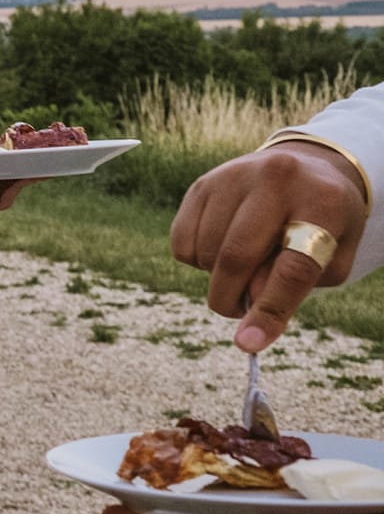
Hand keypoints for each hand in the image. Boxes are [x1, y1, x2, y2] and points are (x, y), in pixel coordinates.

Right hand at [170, 142, 367, 352]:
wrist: (306, 169)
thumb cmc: (322, 224)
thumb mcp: (331, 256)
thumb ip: (296, 284)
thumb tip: (248, 301)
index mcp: (323, 201)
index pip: (293, 266)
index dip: (271, 309)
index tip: (249, 344)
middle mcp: (277, 179)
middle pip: (236, 257)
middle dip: (229, 298)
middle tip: (236, 311)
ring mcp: (233, 177)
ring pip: (205, 252)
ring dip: (216, 276)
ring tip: (242, 265)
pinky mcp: (203, 184)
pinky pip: (181, 242)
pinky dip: (196, 259)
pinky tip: (220, 246)